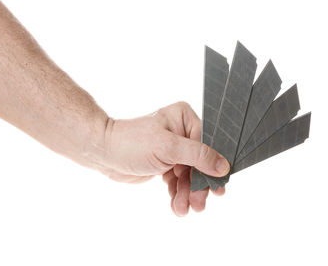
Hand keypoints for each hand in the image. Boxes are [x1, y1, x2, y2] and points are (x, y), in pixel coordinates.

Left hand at [96, 102, 229, 215]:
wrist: (104, 154)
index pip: (208, 144)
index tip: (218, 187)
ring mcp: (174, 149)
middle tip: (199, 204)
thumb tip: (223, 166)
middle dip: (198, 186)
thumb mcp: (168, 147)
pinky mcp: (166, 163)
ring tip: (182, 209)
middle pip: (201, 163)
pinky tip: (175, 204)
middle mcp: (182, 132)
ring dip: (187, 193)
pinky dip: (178, 193)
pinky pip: (179, 180)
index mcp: (185, 118)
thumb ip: (198, 156)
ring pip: (190, 175)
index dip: (213, 167)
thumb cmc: (132, 143)